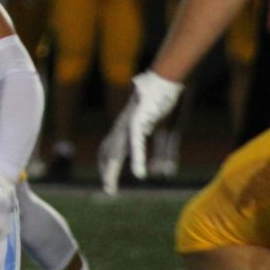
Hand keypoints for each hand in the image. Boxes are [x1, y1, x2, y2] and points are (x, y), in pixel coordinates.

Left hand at [98, 71, 182, 194]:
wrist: (163, 79)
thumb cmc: (160, 101)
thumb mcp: (160, 128)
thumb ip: (161, 148)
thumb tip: (162, 169)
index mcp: (123, 127)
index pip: (108, 148)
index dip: (105, 163)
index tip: (106, 178)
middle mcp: (121, 126)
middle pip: (108, 152)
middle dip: (106, 172)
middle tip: (108, 190)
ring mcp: (128, 123)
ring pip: (117, 151)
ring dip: (112, 171)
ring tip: (110, 187)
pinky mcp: (139, 121)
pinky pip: (136, 144)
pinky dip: (137, 159)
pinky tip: (140, 173)